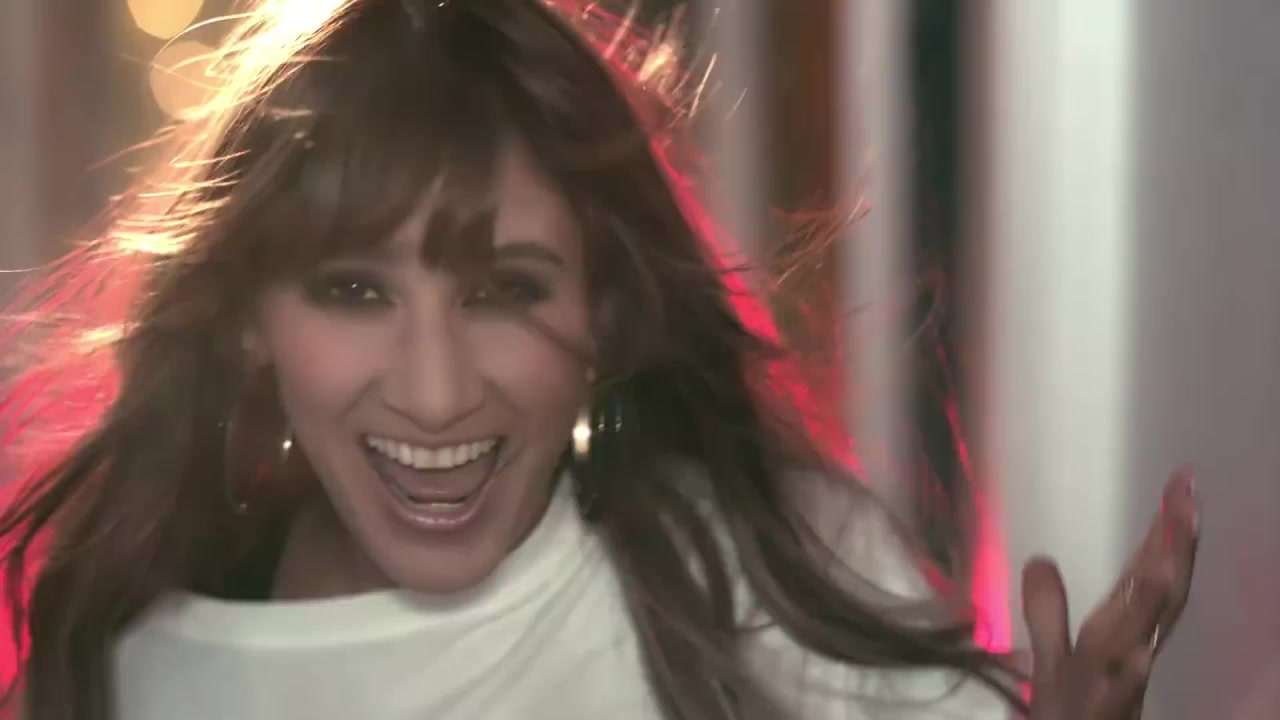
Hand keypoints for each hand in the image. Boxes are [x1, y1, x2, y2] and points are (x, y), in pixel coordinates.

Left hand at [1022, 468, 1199, 719]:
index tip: (1180, 484)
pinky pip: (1120, 691)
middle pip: (1157, 594)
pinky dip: (1131, 670)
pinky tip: (1139, 650)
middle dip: (1172, 547)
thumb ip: (1047, 612)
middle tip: (1186, 493)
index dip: (1164, 531)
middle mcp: (1129, 653)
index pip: (1146, 574)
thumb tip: (1039, 559)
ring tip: (1165, 553)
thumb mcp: (1054, 656)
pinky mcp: (1104, 711)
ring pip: (1142, 637)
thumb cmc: (1070, 711)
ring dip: (1154, 598)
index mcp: (1119, 635)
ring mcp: (1118, 684)